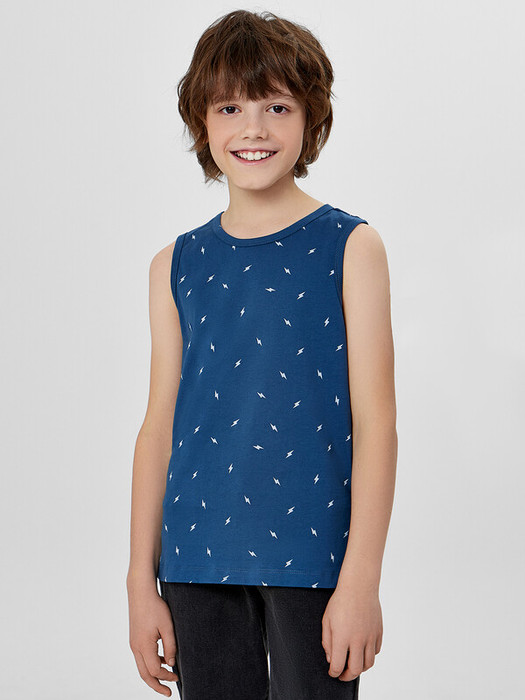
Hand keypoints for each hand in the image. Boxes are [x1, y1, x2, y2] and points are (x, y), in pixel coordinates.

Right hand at [127, 581, 179, 696]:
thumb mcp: (167, 626)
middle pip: (144, 675)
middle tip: (168, 692)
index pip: (155, 670)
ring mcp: (133, 643)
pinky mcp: (134, 639)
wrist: (140, 592)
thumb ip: (170, 646)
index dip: (166, 676)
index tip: (177, 676)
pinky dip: (151, 663)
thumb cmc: (155, 607)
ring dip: (153, 675)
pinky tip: (163, 659)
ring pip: (142, 667)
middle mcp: (136, 647)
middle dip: (156, 685)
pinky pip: (142, 657)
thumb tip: (171, 663)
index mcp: (144, 646)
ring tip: (167, 677)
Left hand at [321, 583, 382, 681]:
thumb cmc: (341, 601)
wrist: (359, 587)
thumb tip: (332, 659)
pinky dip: (369, 655)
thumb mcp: (327, 620)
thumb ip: (327, 642)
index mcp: (342, 637)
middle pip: (355, 670)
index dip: (334, 673)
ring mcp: (370, 637)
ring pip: (368, 663)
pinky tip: (363, 651)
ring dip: (360, 668)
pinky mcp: (378, 632)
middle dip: (347, 676)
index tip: (333, 673)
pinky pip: (376, 651)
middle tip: (343, 674)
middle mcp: (358, 640)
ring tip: (354, 664)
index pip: (338, 666)